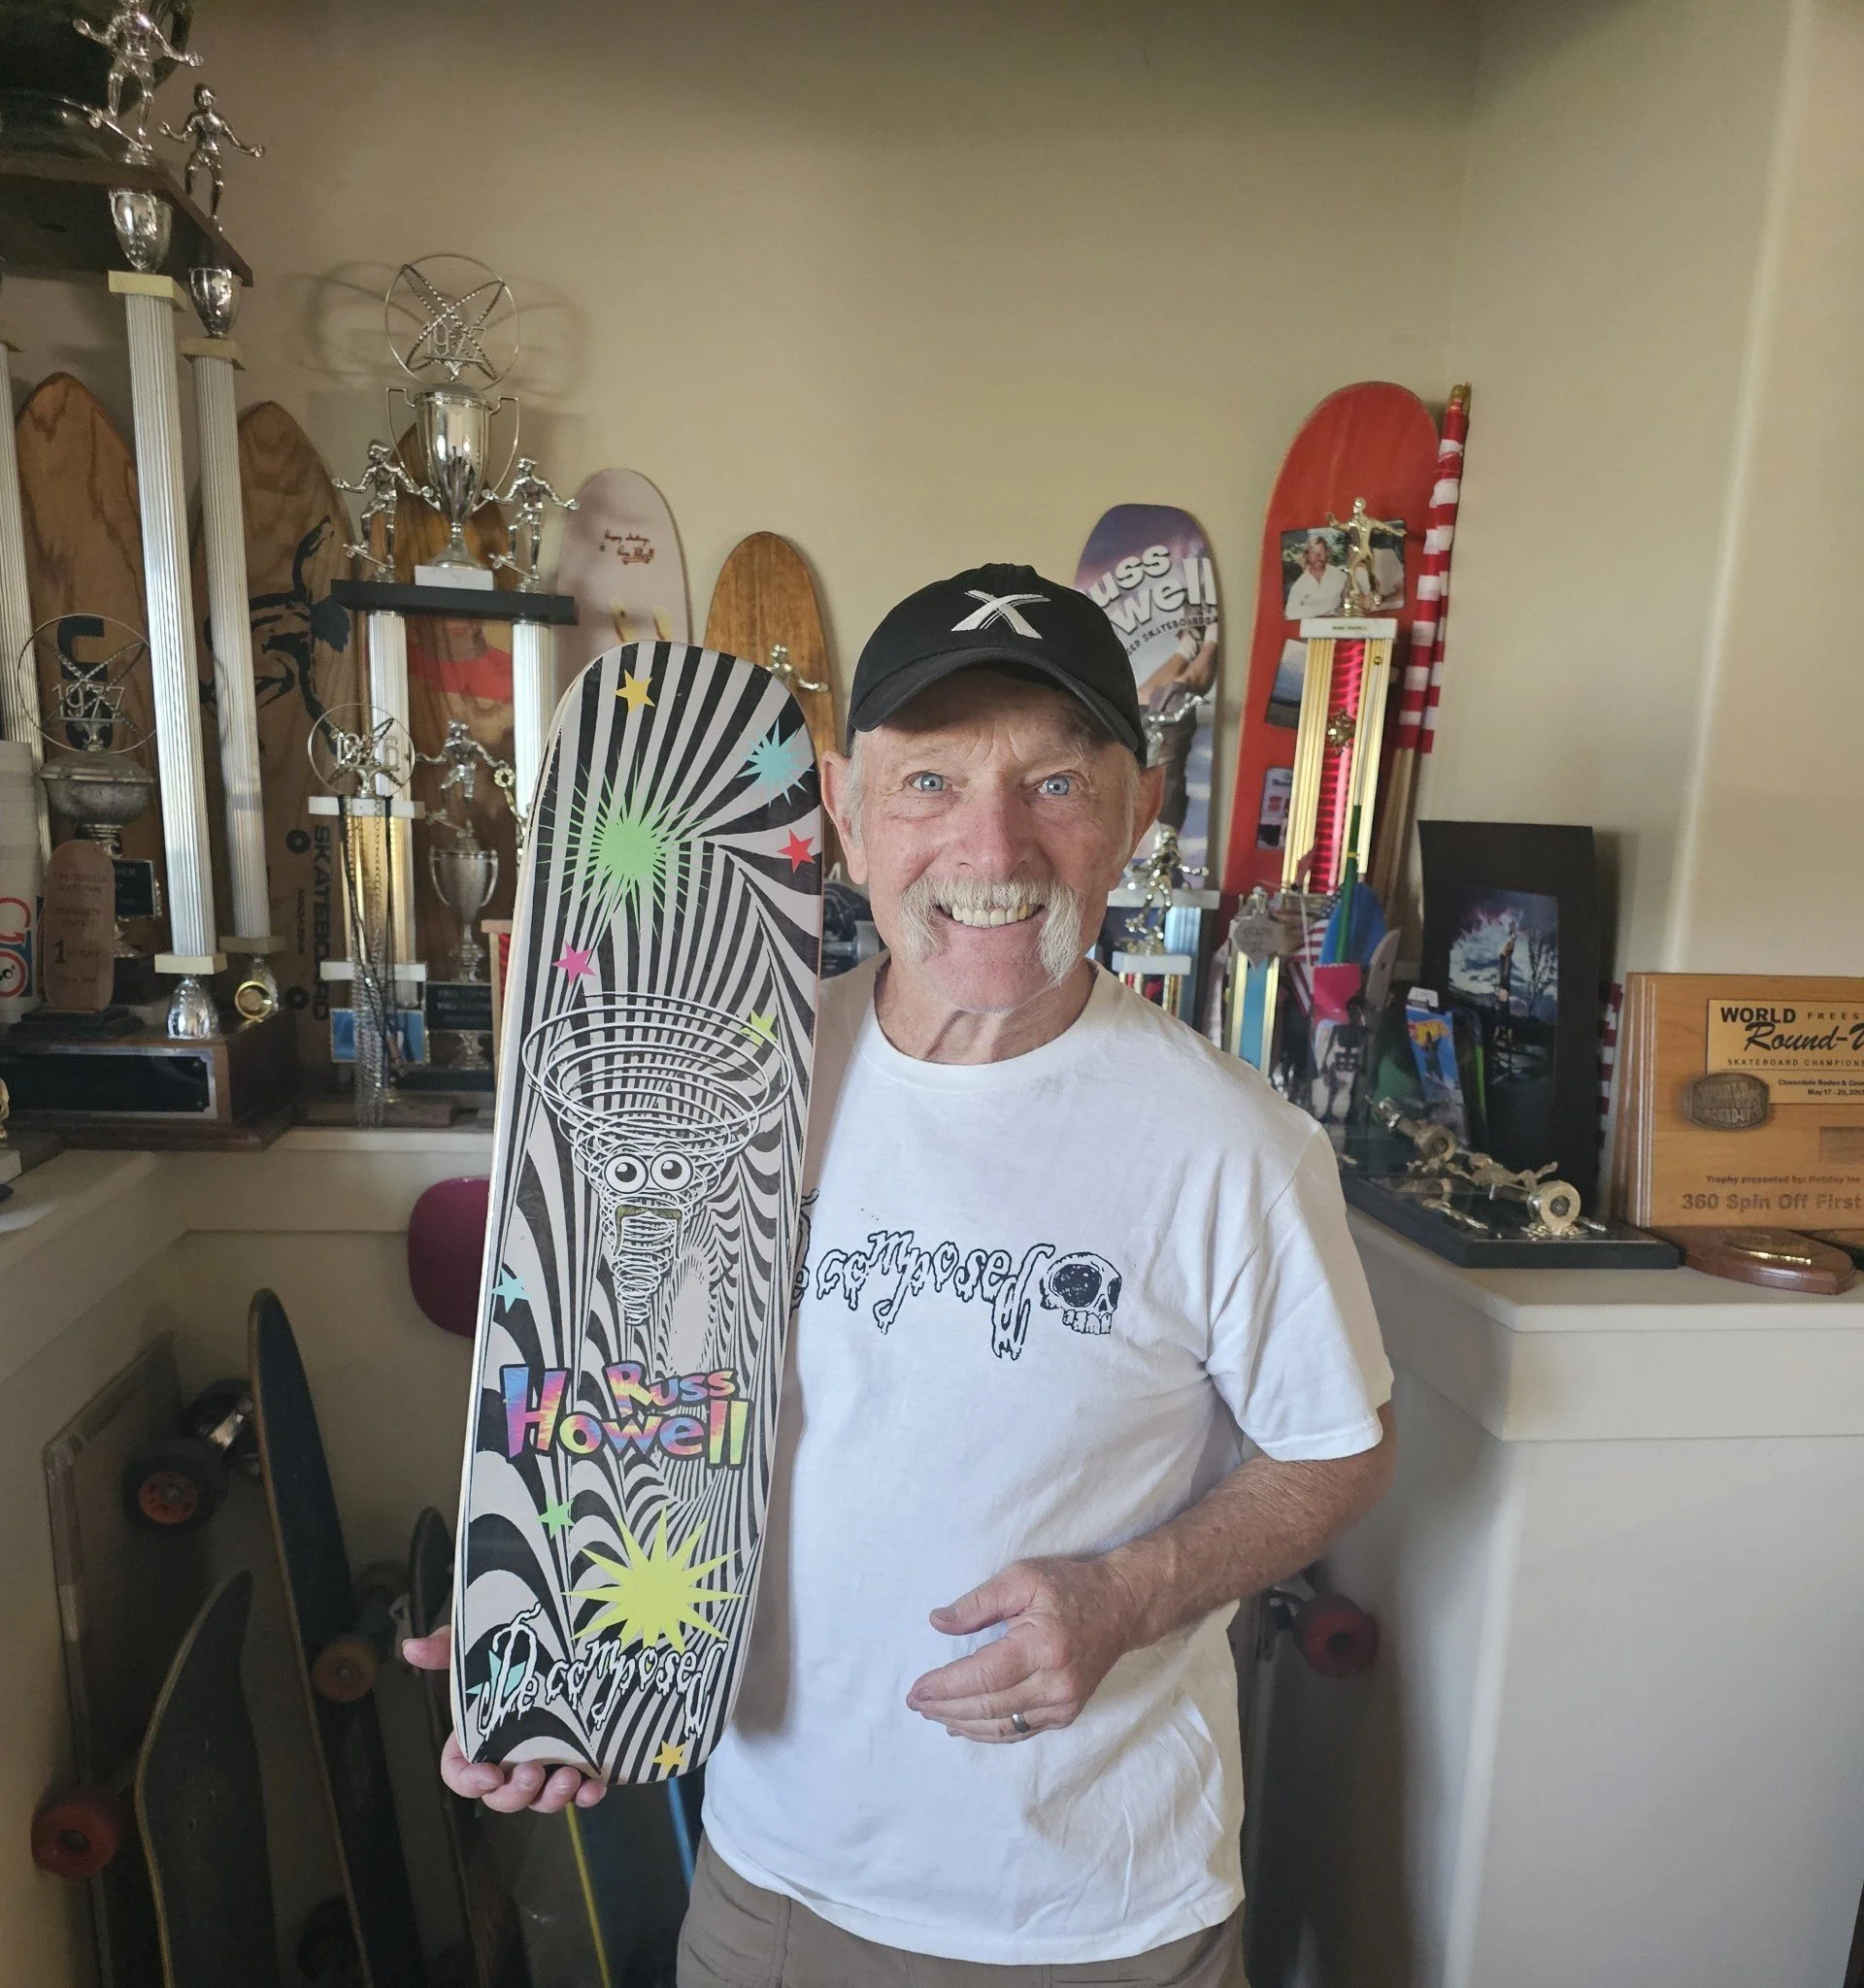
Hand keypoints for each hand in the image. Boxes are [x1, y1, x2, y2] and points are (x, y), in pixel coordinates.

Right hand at [401, 1626, 607, 1812]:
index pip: (458, 1774)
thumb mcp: (477, 1646)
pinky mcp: (576, 1761)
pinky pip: (578, 1789)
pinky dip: (586, 1794)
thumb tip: (411, 1646)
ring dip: (552, 1798)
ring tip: (569, 1778)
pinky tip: (595, 1786)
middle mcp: (508, 1758)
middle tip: (533, 1773)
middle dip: (516, 1795)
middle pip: (500, 1797)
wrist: (562, 1639)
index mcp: (477, 1739)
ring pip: (539, 1799)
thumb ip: (447, 1649)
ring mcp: (543, 1764)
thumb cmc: (508, 1650)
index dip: (469, 1781)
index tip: (490, 1774)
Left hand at [905, 1555, 1144, 1742]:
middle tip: (915, 1703)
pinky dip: (988, 1731)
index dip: (945, 1686)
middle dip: (946, 1708)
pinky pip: (1020, 1730)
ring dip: (963, 1724)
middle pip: (989, 1706)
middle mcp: (1055, 1683)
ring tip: (933, 1715)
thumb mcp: (1022, 1578)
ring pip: (1002, 1727)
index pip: (983, 1676)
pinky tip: (964, 1725)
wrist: (1122, 1607)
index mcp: (1042, 1647)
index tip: (916, 1689)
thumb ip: (977, 1603)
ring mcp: (1064, 1704)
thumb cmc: (1070, 1586)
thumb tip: (937, 1622)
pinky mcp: (1067, 1713)